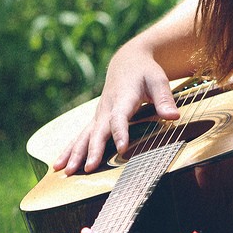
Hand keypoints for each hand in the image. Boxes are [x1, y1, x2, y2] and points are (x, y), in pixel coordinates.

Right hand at [53, 52, 179, 175]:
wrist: (127, 61)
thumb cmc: (146, 72)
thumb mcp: (158, 81)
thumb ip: (164, 99)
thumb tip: (174, 117)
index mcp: (123, 99)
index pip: (120, 118)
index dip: (121, 133)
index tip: (122, 148)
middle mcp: (107, 108)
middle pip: (97, 131)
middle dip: (91, 150)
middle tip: (87, 168)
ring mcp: (99, 115)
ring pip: (83, 135)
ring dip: (74, 153)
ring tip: (64, 171)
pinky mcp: (96, 120)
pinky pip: (80, 136)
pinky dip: (69, 150)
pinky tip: (58, 165)